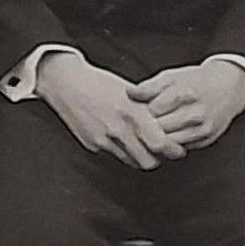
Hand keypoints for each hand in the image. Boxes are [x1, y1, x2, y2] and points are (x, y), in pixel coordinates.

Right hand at [37, 53, 183, 170]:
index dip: (173, 150)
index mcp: (132, 112)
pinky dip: (121, 150)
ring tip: (141, 144)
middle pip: (149, 161)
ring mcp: (104, 139)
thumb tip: (167, 126)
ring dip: (140, 156)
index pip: (160, 144)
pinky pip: (114, 155)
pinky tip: (119, 137)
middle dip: (158, 159)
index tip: (178, 149)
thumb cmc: (99, 83)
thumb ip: (146, 110)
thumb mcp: (129, 92)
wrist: (66, 83)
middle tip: (161, 151)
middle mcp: (119, 129)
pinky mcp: (92, 144)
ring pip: (132, 162)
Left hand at [129, 60, 244, 151]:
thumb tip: (129, 93)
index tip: (133, 112)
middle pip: (160, 129)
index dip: (140, 113)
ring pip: (169, 142)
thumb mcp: (171, 76)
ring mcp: (202, 129)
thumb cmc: (196, 81)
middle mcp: (194, 113)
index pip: (153, 111)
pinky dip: (170, 144)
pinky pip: (181, 148)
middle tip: (137, 125)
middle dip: (146, 128)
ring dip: (157, 139)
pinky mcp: (206, 140)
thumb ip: (149, 87)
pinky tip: (166, 136)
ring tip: (150, 131)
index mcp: (183, 93)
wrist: (228, 87)